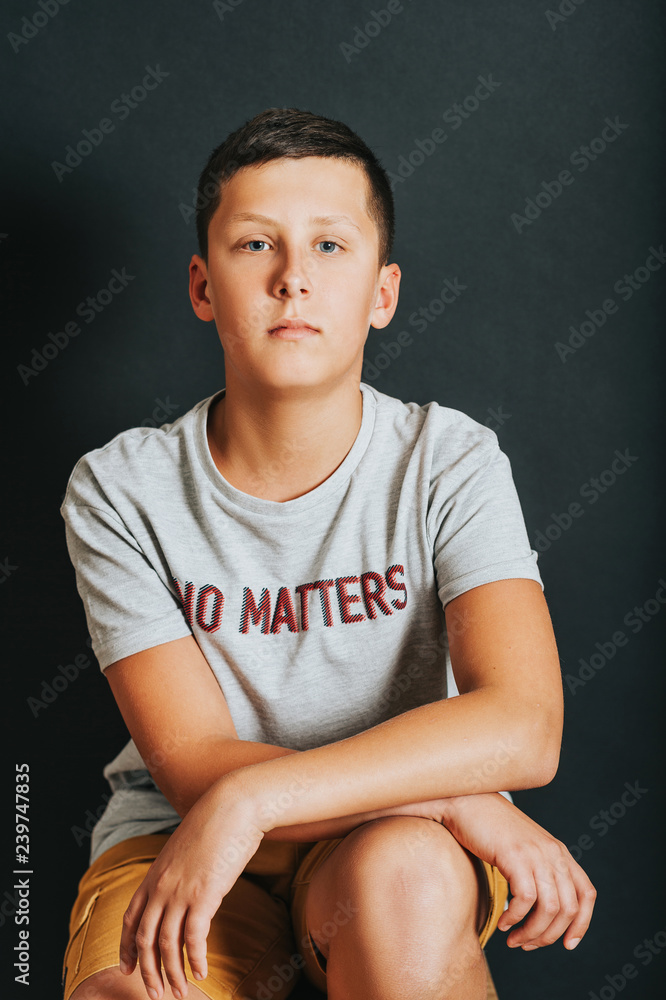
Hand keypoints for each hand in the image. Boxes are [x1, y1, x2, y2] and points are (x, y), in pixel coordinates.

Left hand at [119, 777, 262, 998]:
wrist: (233, 805)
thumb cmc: (216, 823)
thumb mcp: (186, 847)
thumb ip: (178, 870)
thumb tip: (183, 884)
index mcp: (154, 874)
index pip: (131, 918)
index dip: (127, 947)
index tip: (128, 969)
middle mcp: (161, 886)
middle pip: (145, 939)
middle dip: (148, 972)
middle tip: (155, 996)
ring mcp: (181, 891)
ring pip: (167, 944)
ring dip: (172, 974)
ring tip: (180, 993)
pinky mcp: (204, 895)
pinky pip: (194, 938)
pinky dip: (196, 960)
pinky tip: (202, 972)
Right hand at [438, 792, 596, 951]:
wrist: (466, 801)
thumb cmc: (489, 828)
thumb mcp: (524, 848)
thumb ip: (538, 870)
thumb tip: (542, 910)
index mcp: (559, 851)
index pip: (587, 893)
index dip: (582, 924)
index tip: (567, 945)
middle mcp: (552, 852)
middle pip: (568, 909)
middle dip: (548, 935)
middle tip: (527, 945)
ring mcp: (535, 853)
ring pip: (548, 909)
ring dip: (531, 933)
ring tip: (513, 940)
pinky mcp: (514, 856)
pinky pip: (524, 900)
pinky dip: (514, 919)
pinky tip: (502, 923)